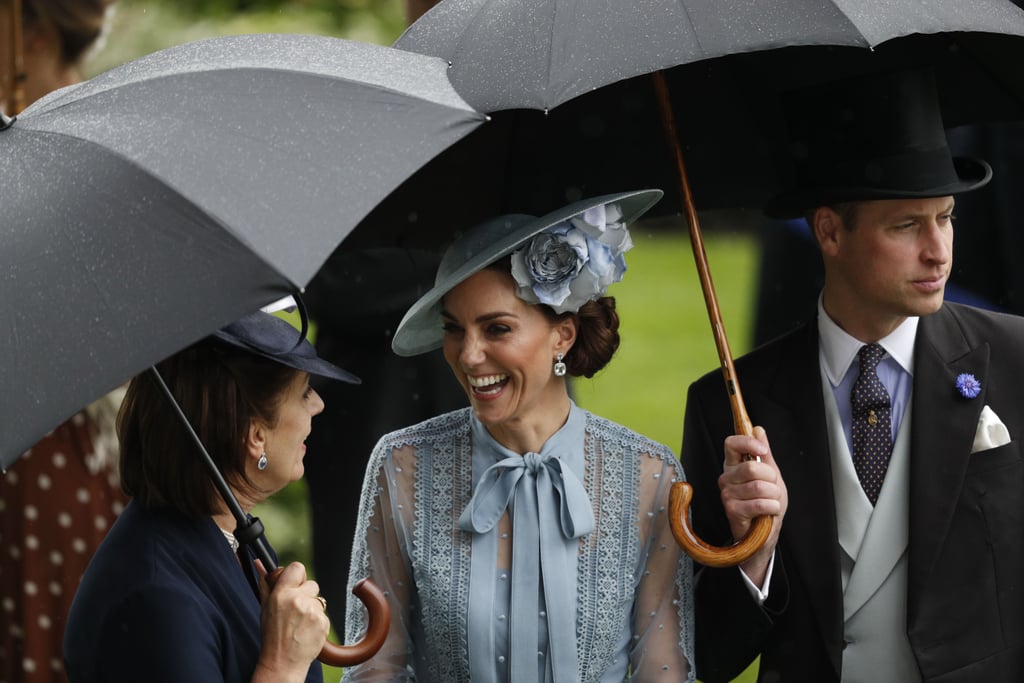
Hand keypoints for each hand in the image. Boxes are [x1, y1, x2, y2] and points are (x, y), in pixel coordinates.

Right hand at [253, 560, 329, 682]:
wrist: (283, 662)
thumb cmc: (272, 635)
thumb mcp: (264, 607)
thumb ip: (265, 583)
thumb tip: (260, 563)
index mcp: (282, 594)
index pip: (297, 567)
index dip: (296, 575)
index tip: (293, 584)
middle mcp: (298, 600)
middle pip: (312, 583)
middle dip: (305, 594)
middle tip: (295, 610)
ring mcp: (313, 611)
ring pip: (318, 599)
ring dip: (311, 608)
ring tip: (299, 623)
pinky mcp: (324, 622)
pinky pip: (324, 613)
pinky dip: (317, 620)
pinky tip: (306, 630)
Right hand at [719, 426, 787, 584]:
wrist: (763, 534)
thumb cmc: (765, 503)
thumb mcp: (771, 475)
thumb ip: (764, 454)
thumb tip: (758, 429)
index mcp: (734, 465)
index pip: (731, 444)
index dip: (747, 443)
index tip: (762, 451)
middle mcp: (726, 477)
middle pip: (752, 467)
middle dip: (772, 479)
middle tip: (773, 489)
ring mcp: (727, 494)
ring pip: (759, 487)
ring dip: (774, 496)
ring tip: (771, 502)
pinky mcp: (732, 510)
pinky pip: (759, 503)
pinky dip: (772, 508)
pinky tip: (768, 511)